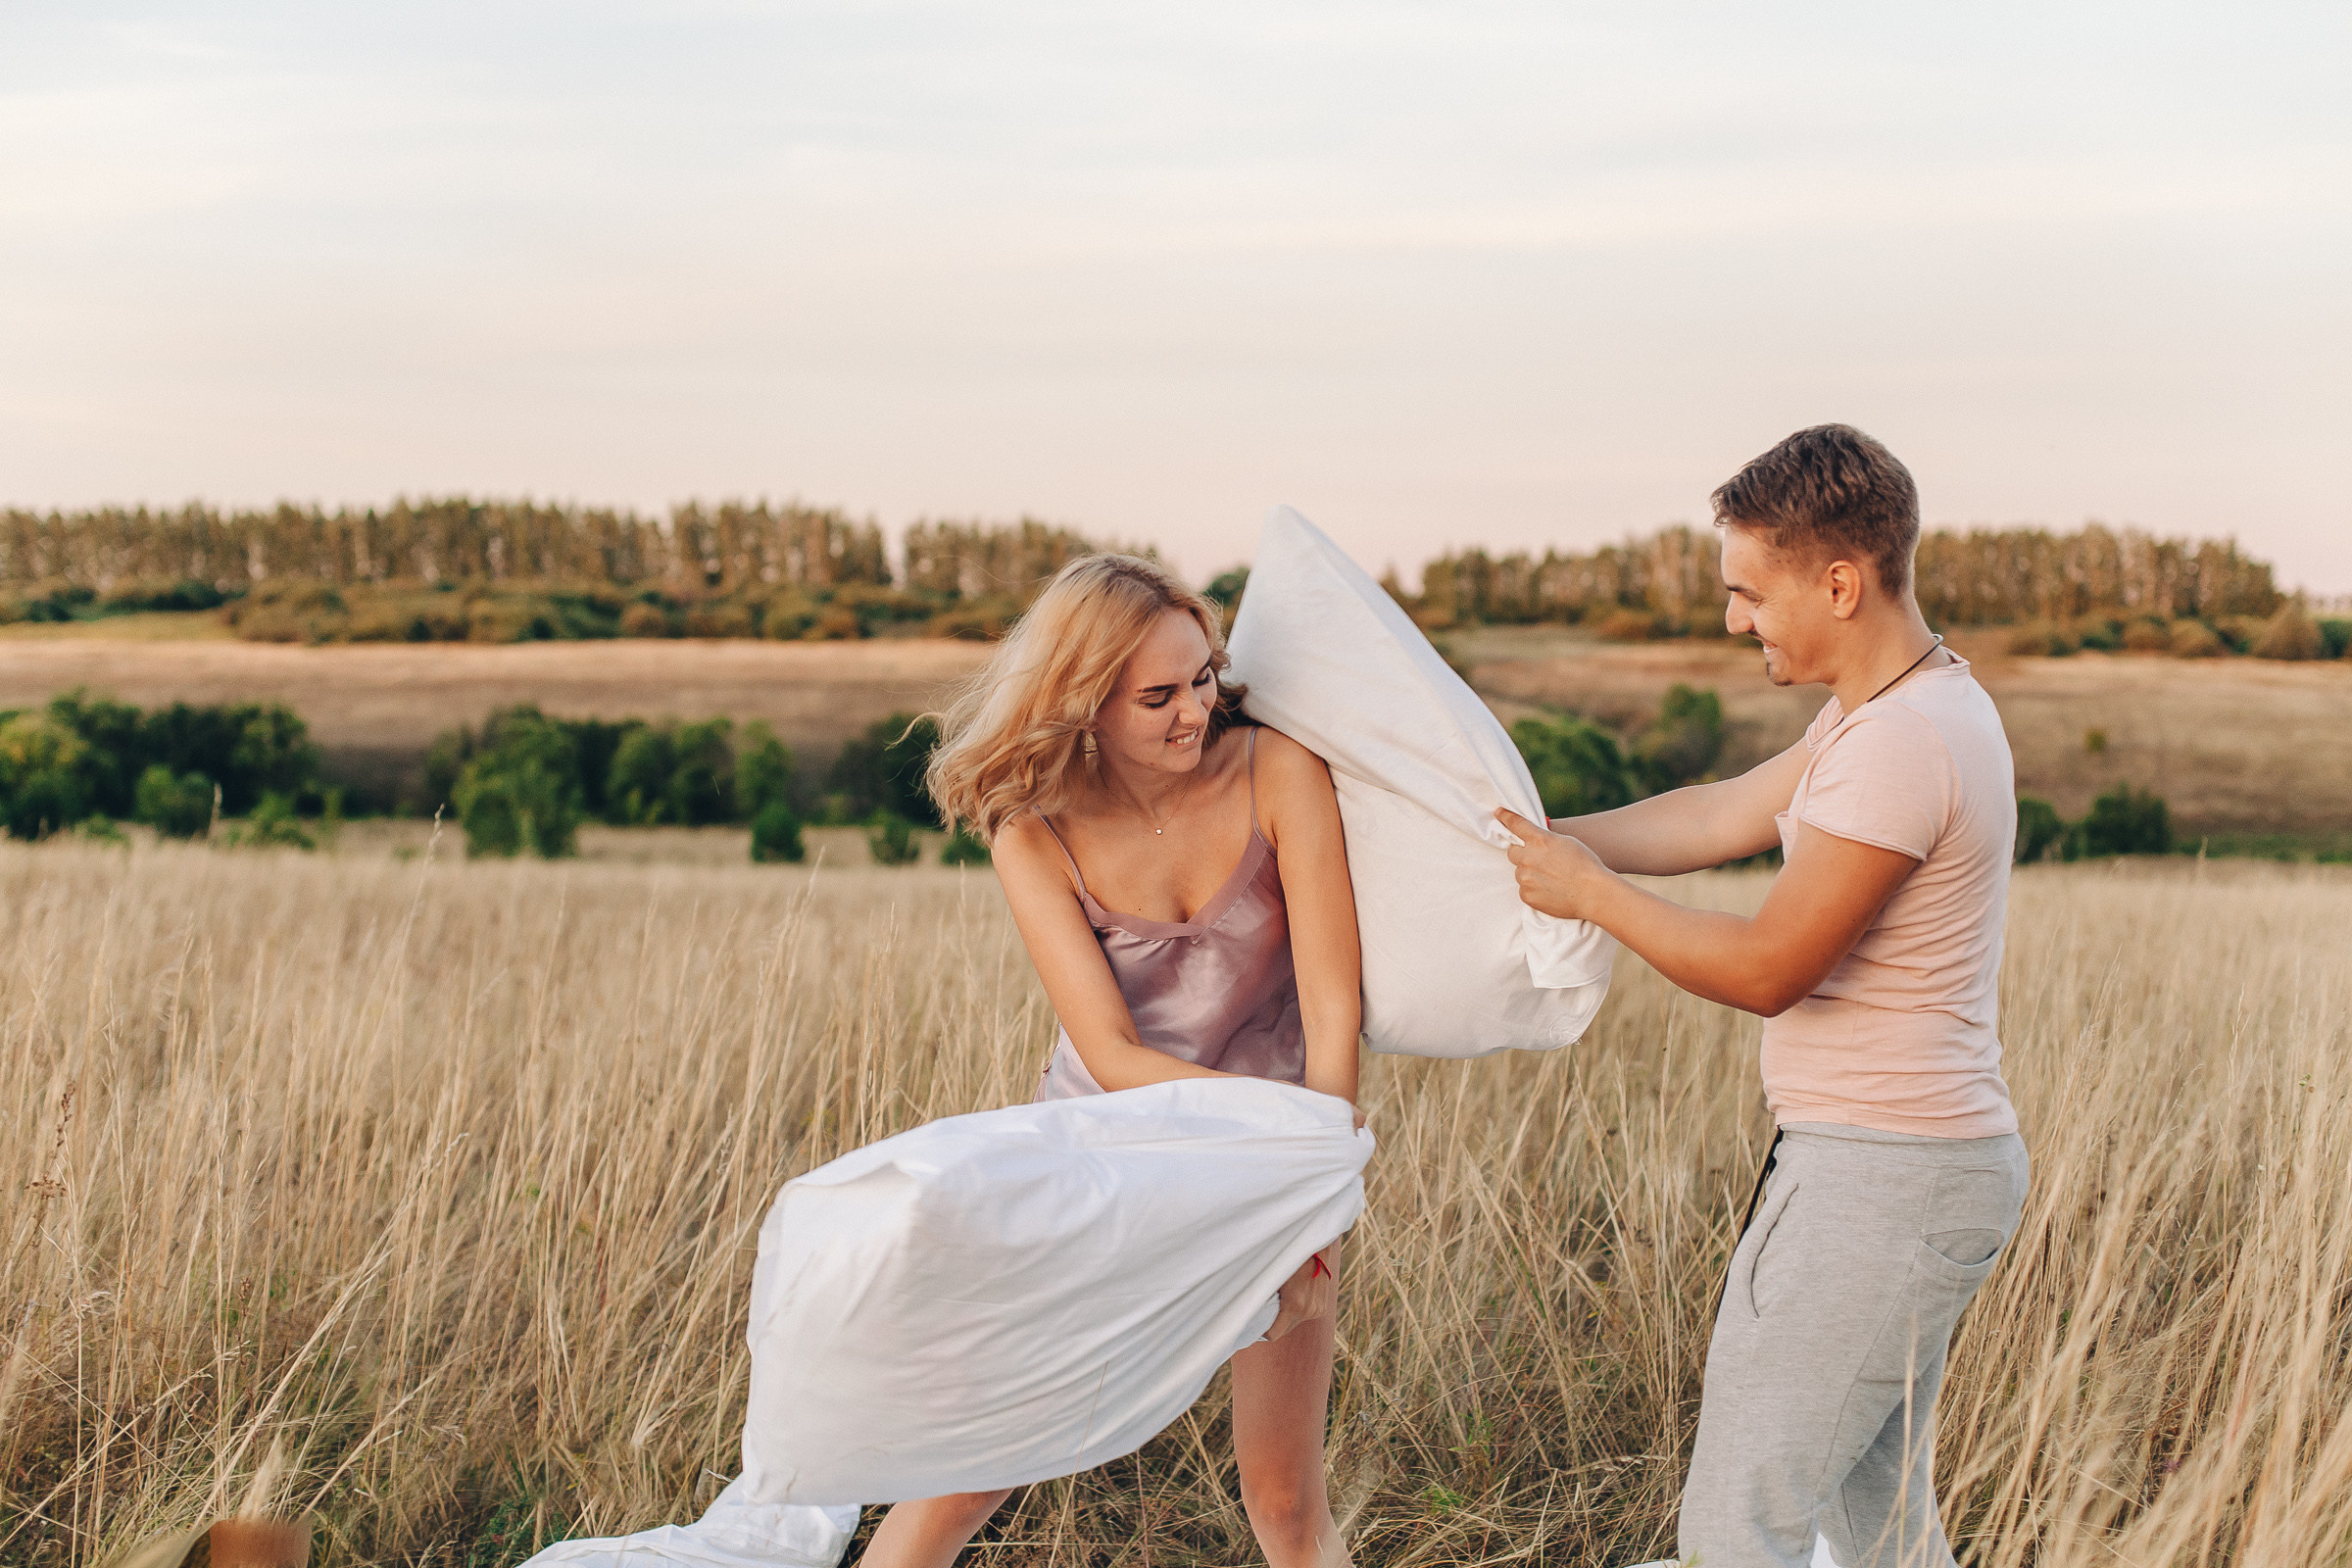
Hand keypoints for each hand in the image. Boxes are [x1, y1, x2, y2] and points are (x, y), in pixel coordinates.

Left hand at [1264, 1241, 1340, 1342]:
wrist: (1315, 1247)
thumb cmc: (1287, 1258)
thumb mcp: (1272, 1277)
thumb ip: (1264, 1296)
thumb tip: (1249, 1310)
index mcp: (1294, 1305)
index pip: (1274, 1334)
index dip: (1262, 1331)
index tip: (1255, 1324)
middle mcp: (1308, 1311)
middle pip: (1284, 1330)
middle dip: (1273, 1324)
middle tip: (1264, 1312)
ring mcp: (1317, 1310)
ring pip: (1294, 1323)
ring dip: (1285, 1317)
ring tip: (1280, 1301)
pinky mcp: (1322, 1308)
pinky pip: (1304, 1316)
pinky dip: (1296, 1311)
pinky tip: (1293, 1297)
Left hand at [1496, 807, 1611, 919]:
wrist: (1593, 893)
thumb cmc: (1585, 865)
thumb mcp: (1567, 842)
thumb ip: (1546, 838)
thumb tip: (1534, 838)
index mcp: (1539, 840)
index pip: (1516, 824)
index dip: (1505, 817)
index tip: (1499, 813)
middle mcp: (1528, 858)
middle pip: (1513, 852)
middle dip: (1522, 854)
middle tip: (1538, 860)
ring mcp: (1525, 878)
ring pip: (1519, 872)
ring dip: (1529, 873)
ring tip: (1550, 878)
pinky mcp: (1526, 895)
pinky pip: (1524, 889)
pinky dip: (1533, 889)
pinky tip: (1550, 889)